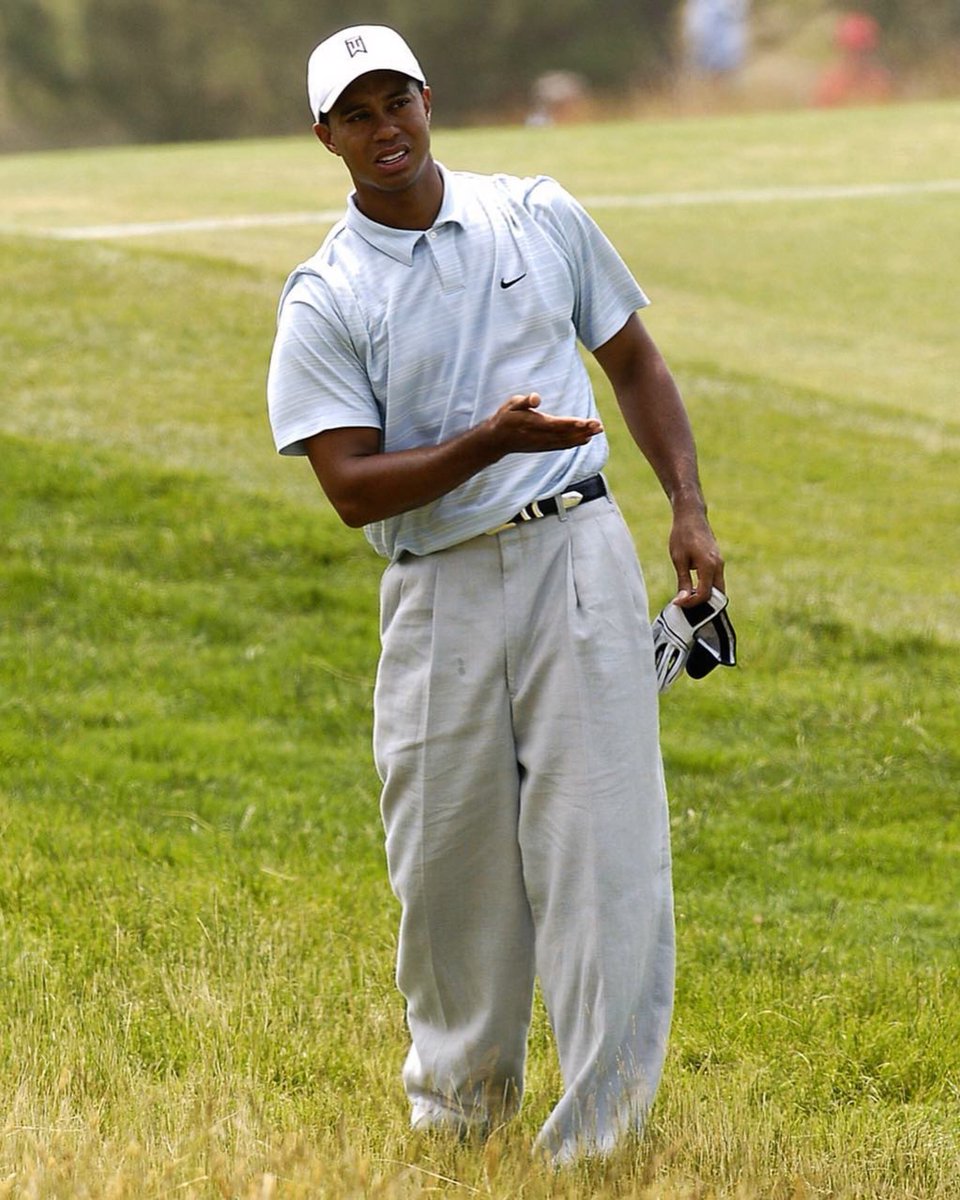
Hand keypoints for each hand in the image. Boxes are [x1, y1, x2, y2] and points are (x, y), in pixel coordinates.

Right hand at [486, 393, 602, 455]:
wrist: (497, 441)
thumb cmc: (505, 418)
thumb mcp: (510, 405)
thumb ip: (524, 401)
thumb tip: (536, 398)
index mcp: (531, 423)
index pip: (554, 424)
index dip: (571, 424)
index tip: (585, 422)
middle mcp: (538, 436)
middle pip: (564, 434)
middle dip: (582, 430)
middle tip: (599, 426)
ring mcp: (542, 444)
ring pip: (565, 441)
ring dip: (582, 436)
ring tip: (598, 430)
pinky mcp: (544, 447)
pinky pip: (562, 445)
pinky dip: (574, 442)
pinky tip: (586, 439)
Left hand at [669, 506, 725, 606]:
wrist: (691, 516)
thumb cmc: (682, 535)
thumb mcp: (679, 559)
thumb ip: (683, 581)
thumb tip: (682, 600)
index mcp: (709, 566)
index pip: (705, 594)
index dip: (691, 603)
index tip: (677, 603)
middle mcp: (718, 566)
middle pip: (717, 595)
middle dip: (703, 604)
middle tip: (686, 604)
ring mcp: (720, 563)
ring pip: (718, 588)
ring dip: (705, 595)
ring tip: (688, 597)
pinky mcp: (717, 561)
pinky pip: (716, 579)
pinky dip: (707, 587)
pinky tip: (693, 587)